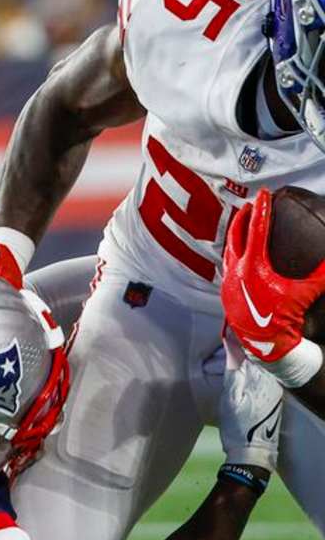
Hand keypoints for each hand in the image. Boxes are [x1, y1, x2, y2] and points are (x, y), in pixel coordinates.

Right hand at [219, 333, 283, 471]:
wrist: (252, 452)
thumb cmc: (237, 427)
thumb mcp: (229, 400)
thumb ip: (233, 375)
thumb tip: (234, 352)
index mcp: (261, 380)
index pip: (251, 352)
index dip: (240, 339)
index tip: (231, 325)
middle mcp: (272, 382)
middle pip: (261, 356)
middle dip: (249, 342)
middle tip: (236, 328)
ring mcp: (274, 390)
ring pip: (264, 365)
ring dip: (254, 353)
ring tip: (242, 341)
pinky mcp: (274, 398)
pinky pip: (266, 375)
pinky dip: (258, 366)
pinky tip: (251, 363)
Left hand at [221, 190, 324, 367]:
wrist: (265, 345)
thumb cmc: (285, 319)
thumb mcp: (305, 293)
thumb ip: (321, 274)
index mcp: (253, 267)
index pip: (257, 230)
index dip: (261, 209)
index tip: (264, 194)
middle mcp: (235, 271)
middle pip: (235, 236)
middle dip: (242, 218)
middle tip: (250, 204)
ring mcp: (227, 282)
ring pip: (227, 251)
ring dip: (234, 235)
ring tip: (241, 224)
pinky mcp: (225, 293)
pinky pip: (226, 266)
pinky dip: (232, 254)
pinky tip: (237, 252)